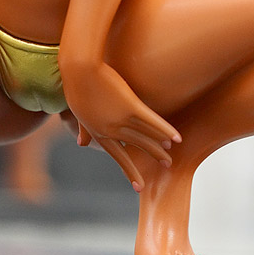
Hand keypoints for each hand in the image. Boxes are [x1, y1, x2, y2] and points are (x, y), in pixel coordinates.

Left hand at [64, 62, 179, 190]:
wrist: (79, 68)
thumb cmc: (76, 85)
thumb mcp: (78, 112)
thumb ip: (83, 130)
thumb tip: (80, 144)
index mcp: (98, 132)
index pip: (117, 156)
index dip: (129, 171)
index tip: (138, 186)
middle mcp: (110, 130)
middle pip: (136, 146)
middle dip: (152, 157)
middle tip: (167, 167)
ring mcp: (120, 119)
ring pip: (145, 136)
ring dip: (160, 145)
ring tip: (171, 154)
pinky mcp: (130, 106)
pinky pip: (152, 122)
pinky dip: (165, 130)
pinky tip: (177, 138)